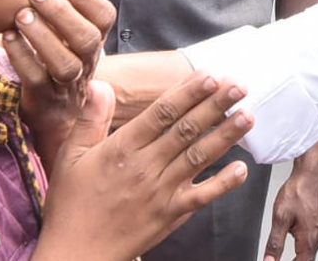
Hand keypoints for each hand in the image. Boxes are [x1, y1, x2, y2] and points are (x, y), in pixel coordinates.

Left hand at [4, 0, 115, 169]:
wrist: (57, 112)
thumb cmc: (56, 51)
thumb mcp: (67, 25)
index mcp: (96, 37)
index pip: (103, 15)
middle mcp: (88, 61)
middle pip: (87, 38)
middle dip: (62, 12)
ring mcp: (67, 84)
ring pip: (65, 64)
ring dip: (43, 36)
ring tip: (21, 14)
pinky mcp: (44, 100)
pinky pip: (36, 80)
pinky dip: (22, 57)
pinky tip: (7, 38)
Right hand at [33, 73, 252, 260]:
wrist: (76, 254)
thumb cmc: (71, 204)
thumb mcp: (70, 156)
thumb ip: (90, 118)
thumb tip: (101, 84)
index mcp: (122, 148)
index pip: (162, 113)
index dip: (188, 93)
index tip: (209, 76)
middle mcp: (146, 167)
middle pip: (186, 129)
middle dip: (215, 105)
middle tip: (239, 85)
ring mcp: (161, 192)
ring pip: (199, 157)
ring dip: (225, 136)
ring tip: (247, 116)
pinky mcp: (170, 215)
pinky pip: (201, 197)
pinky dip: (223, 184)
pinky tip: (242, 169)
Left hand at [262, 138, 317, 260]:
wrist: (310, 173)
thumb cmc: (299, 190)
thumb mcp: (280, 217)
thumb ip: (275, 242)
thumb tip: (269, 260)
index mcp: (309, 241)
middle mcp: (317, 238)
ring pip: (308, 253)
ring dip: (296, 258)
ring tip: (280, 258)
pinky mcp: (317, 224)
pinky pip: (309, 243)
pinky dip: (300, 248)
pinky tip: (292, 244)